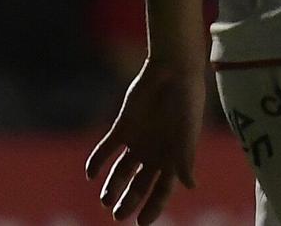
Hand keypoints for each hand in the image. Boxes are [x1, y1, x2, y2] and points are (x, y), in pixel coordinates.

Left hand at [86, 59, 205, 222]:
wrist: (172, 71)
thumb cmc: (186, 102)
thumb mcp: (188, 132)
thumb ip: (186, 159)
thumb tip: (190, 187)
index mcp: (173, 157)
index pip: (161, 190)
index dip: (152, 207)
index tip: (141, 223)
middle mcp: (155, 153)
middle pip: (139, 184)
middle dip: (128, 201)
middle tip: (117, 216)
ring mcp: (138, 140)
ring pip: (121, 170)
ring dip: (112, 186)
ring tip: (104, 201)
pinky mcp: (123, 127)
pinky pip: (107, 148)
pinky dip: (98, 161)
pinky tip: (90, 174)